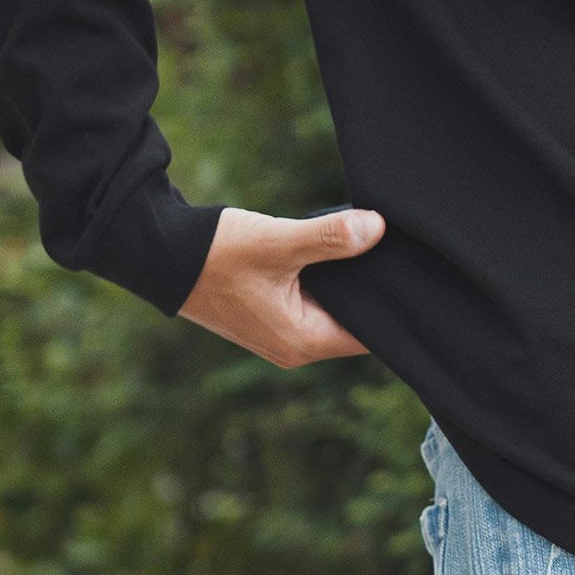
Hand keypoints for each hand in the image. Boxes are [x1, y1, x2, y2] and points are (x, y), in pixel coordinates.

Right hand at [176, 204, 385, 365]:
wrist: (164, 254)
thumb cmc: (218, 254)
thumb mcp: (279, 241)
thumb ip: (330, 237)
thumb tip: (378, 228)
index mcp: (301, 342)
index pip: (368, 335)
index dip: (391, 304)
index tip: (410, 272)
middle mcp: (293, 346)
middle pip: (353, 322)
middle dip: (371, 290)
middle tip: (396, 250)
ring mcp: (280, 332)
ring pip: (334, 309)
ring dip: (347, 281)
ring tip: (371, 245)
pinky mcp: (269, 314)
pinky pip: (314, 301)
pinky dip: (326, 279)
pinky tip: (337, 249)